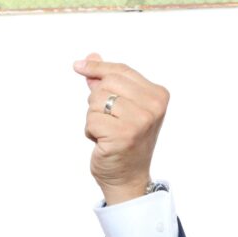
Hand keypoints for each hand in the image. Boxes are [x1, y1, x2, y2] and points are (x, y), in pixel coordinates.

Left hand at [73, 54, 169, 205]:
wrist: (128, 178)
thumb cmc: (124, 142)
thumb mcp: (122, 108)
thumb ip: (108, 82)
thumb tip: (90, 57)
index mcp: (158, 94)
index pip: (121, 71)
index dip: (97, 68)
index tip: (79, 65)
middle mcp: (153, 106)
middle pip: (107, 83)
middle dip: (97, 101)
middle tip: (107, 120)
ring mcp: (139, 121)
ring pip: (96, 101)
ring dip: (94, 118)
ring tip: (107, 132)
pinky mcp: (122, 135)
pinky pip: (91, 120)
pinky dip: (90, 131)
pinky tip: (103, 142)